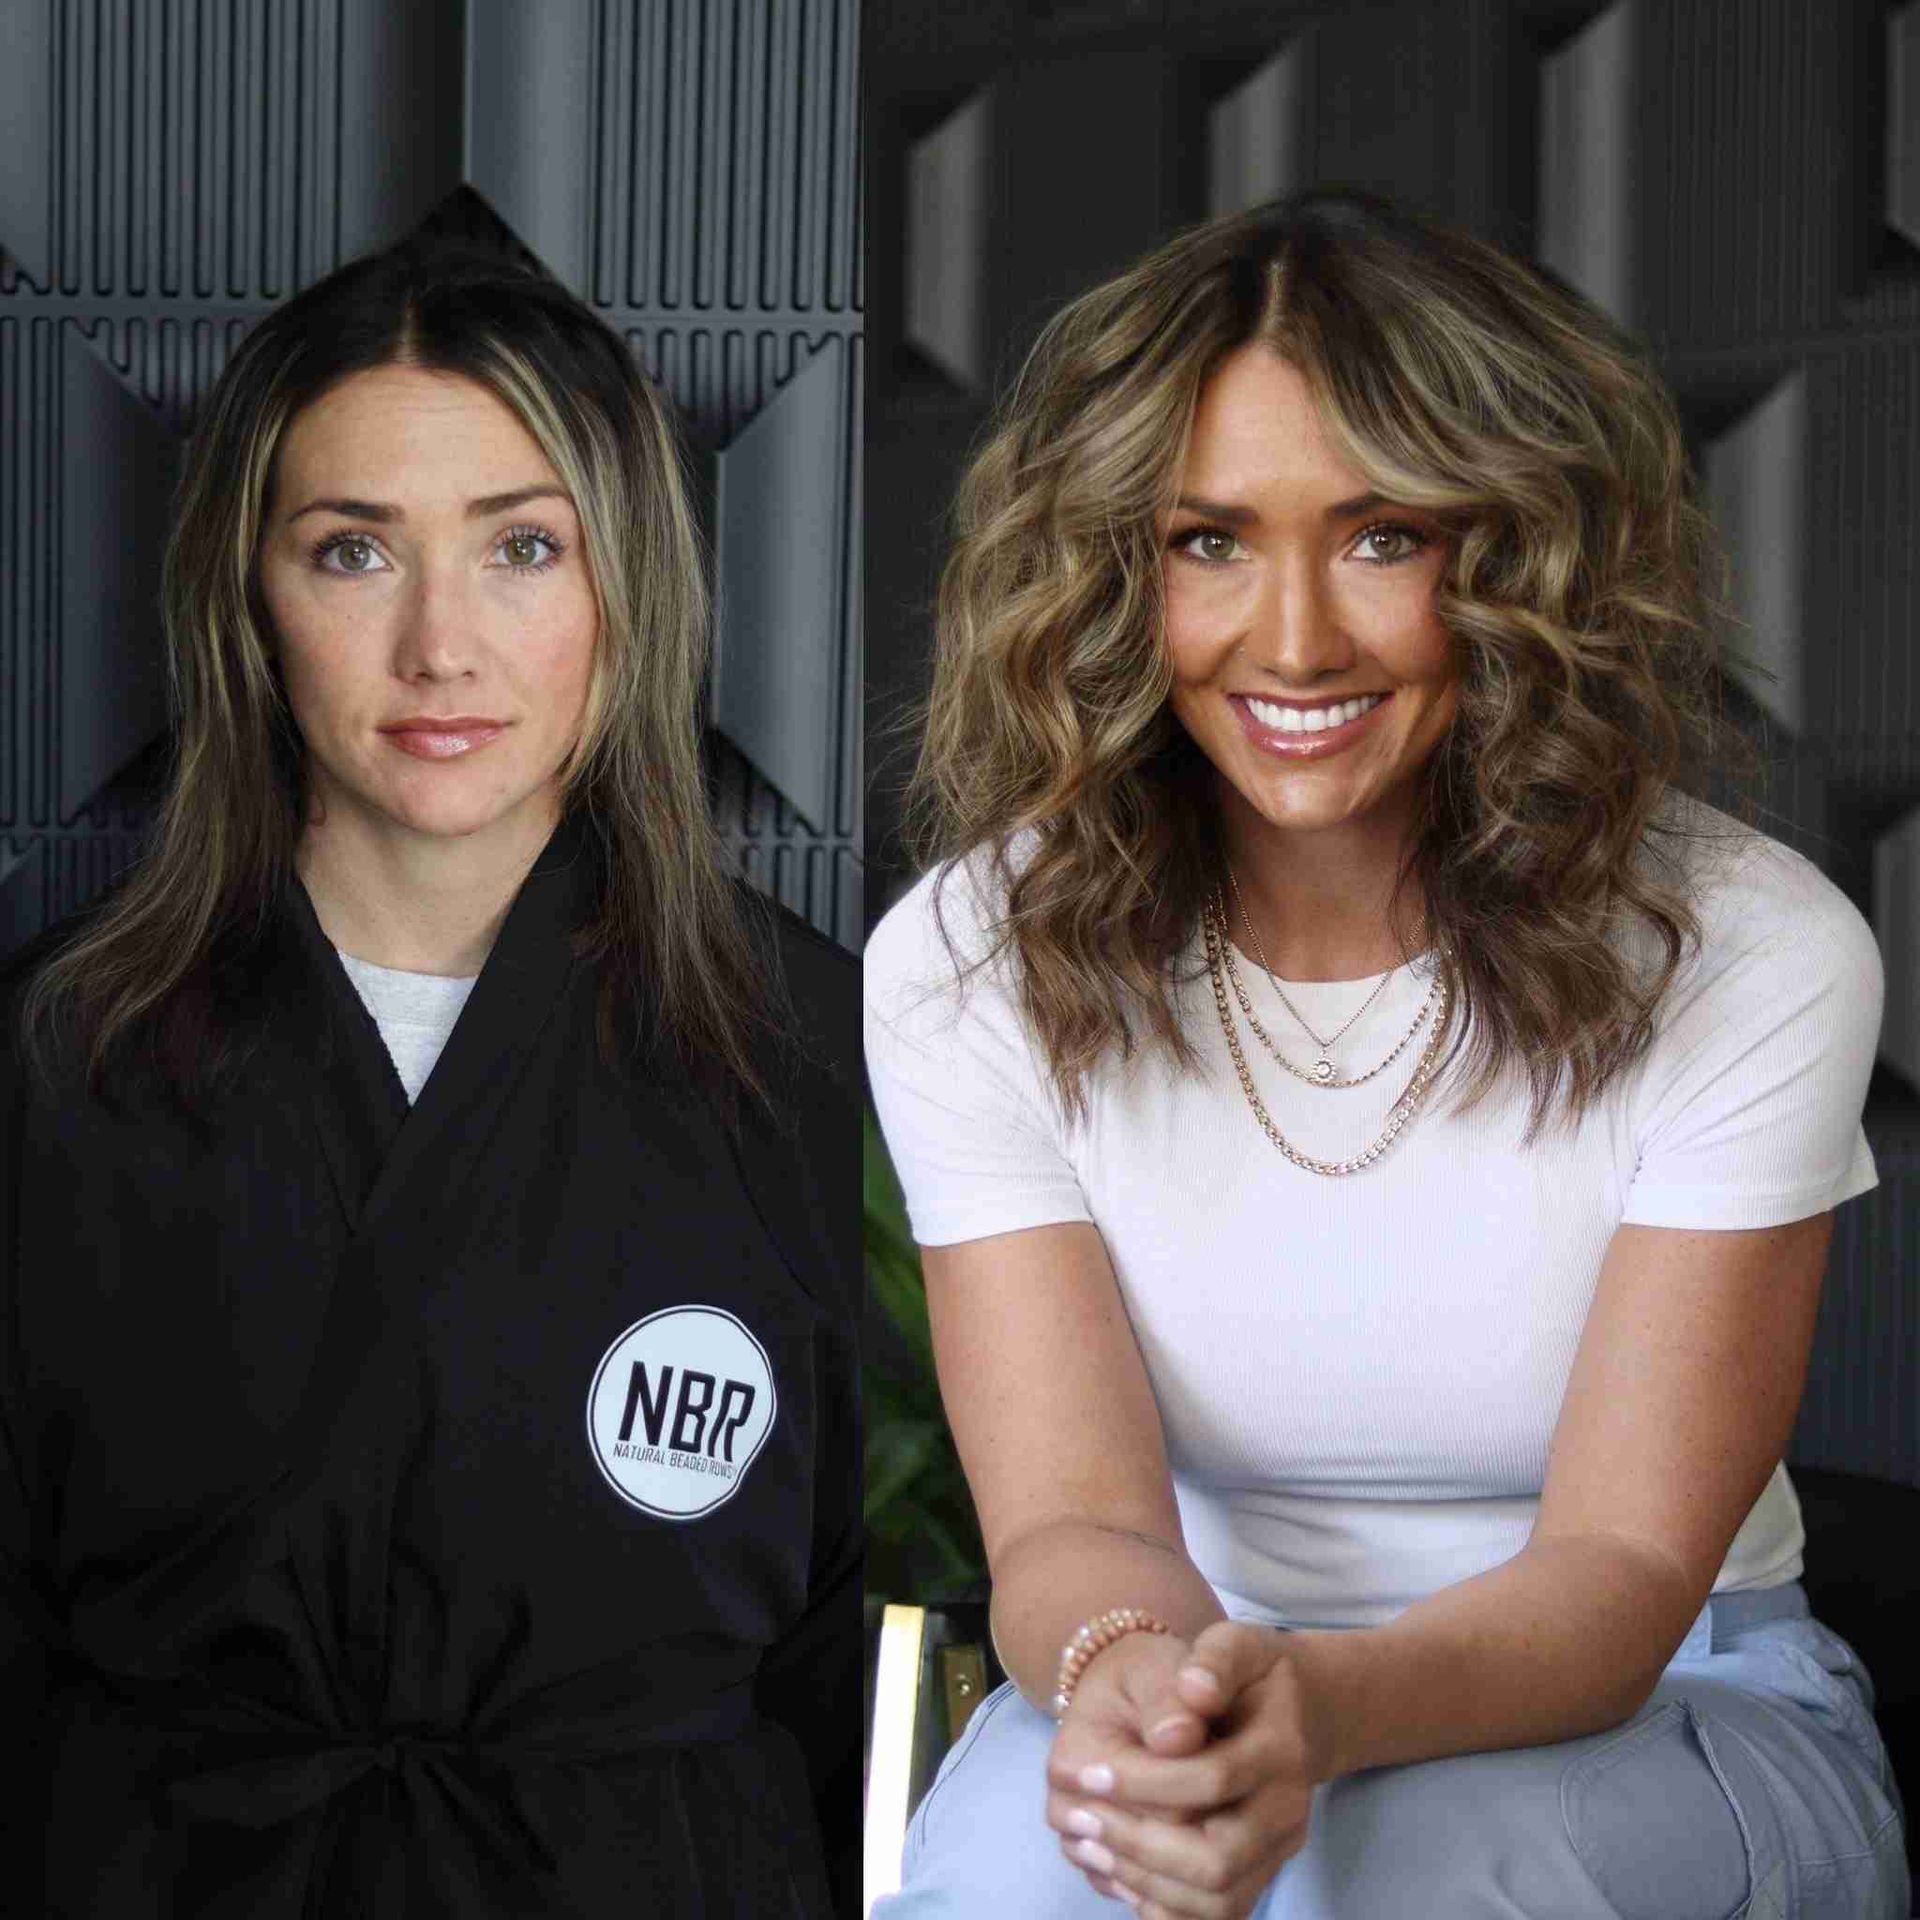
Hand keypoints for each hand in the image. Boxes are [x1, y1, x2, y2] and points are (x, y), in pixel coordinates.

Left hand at [1045, 1622, 1327, 1916]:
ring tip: (1090, 1844)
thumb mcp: (1230, 1642)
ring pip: (1216, 1901)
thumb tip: (1182, 1718)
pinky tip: (1119, 1870)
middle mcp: (1288, 1810)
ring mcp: (1277, 1851)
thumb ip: (1212, 1664)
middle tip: (1081, 1818)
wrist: (1289, 1709)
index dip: (1143, 1782)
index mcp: (1282, 1748)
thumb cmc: (1244, 1672)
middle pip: (1217, 1860)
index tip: (1087, 1773)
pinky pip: (1216, 1913)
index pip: (1211, 1780)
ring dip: (1145, 1881)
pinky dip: (1165, 1905)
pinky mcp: (1261, 1874)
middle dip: (1141, 1845)